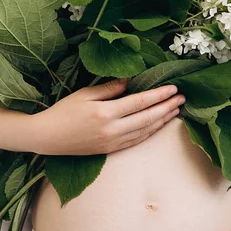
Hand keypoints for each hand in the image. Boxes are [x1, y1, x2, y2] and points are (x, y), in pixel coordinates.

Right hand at [31, 79, 184, 154]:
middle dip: (167, 107)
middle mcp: (112, 129)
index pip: (139, 102)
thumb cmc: (63, 111)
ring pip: (145, 131)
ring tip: (176, 110)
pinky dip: (151, 132)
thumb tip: (131, 81)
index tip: (173, 88)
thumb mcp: (84, 94)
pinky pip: (137, 141)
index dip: (158, 95)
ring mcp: (113, 142)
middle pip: (147, 118)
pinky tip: (160, 124)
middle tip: (182, 98)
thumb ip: (110, 88)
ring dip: (163, 120)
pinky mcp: (111, 150)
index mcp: (105, 113)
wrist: (47, 138)